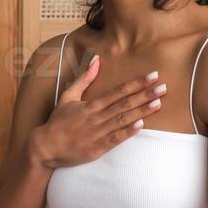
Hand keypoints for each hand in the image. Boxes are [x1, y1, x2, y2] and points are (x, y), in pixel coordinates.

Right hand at [31, 55, 167, 168]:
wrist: (45, 147)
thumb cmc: (58, 121)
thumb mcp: (68, 96)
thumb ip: (84, 78)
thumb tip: (96, 59)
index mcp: (90, 105)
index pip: (118, 91)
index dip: (136, 83)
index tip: (152, 76)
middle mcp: (95, 117)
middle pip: (124, 104)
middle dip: (145, 95)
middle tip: (163, 87)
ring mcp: (97, 133)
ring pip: (122, 120)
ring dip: (141, 111)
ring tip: (158, 103)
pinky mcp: (96, 149)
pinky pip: (115, 139)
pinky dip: (128, 132)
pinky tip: (142, 125)